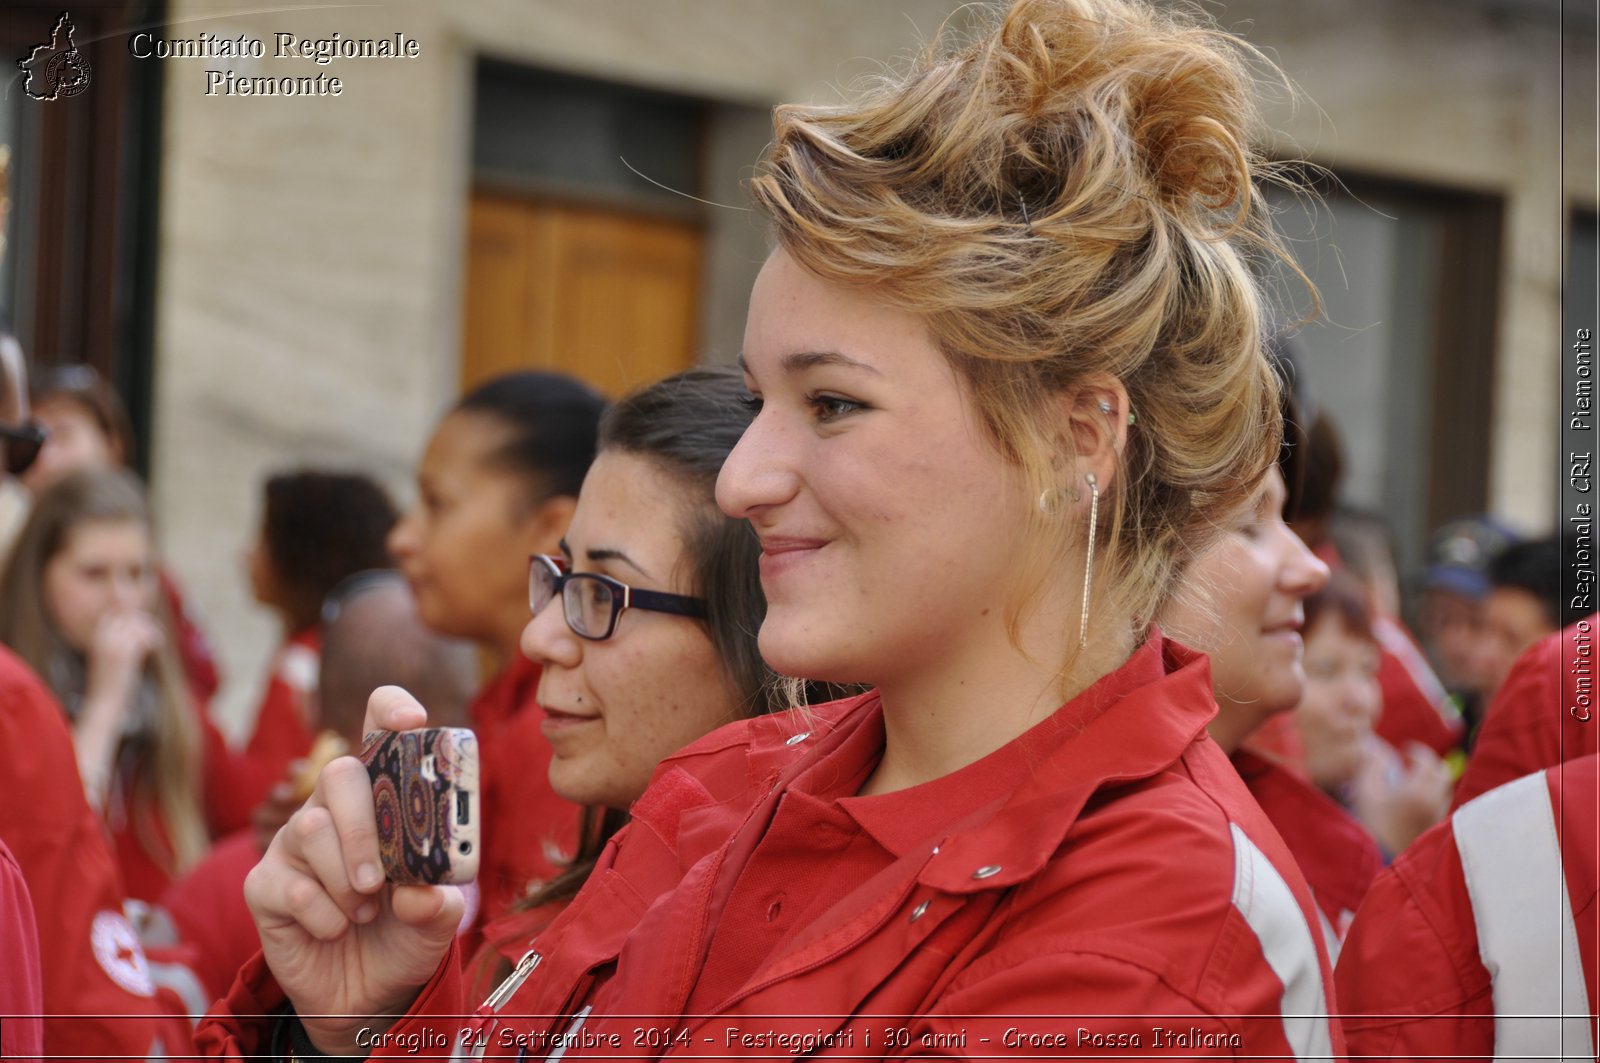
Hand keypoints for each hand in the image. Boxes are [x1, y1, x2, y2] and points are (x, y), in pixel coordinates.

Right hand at [83, 608, 161, 707]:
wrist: (103, 702)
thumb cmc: (108, 684)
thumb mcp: (109, 660)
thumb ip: (118, 644)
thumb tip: (137, 634)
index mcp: (97, 638)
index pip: (113, 613)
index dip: (130, 615)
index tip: (143, 624)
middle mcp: (104, 638)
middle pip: (128, 614)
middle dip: (144, 620)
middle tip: (154, 634)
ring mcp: (114, 644)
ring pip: (138, 623)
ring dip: (151, 630)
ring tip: (155, 643)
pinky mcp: (125, 653)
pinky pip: (143, 635)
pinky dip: (153, 638)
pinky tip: (154, 648)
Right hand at [244, 687, 462, 1054]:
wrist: (368, 994)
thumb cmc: (405, 935)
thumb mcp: (438, 920)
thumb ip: (438, 904)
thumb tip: (419, 893)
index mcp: (381, 801)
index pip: (378, 734)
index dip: (390, 711)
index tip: (410, 720)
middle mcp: (334, 811)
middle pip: (338, 774)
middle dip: (363, 827)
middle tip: (380, 879)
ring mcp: (294, 845)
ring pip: (310, 829)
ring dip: (346, 879)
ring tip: (366, 910)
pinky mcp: (265, 886)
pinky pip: (289, 886)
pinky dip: (324, 915)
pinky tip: (337, 928)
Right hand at [1352, 740, 1451, 855]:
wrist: (1382, 859)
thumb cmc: (1371, 824)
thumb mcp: (1365, 791)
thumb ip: (1372, 766)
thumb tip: (1377, 750)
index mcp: (1418, 790)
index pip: (1428, 760)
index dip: (1417, 751)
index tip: (1405, 750)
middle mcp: (1434, 802)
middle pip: (1442, 773)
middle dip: (1429, 764)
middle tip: (1413, 762)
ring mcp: (1437, 816)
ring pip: (1443, 789)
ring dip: (1431, 780)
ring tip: (1412, 780)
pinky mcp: (1434, 827)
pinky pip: (1439, 804)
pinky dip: (1430, 795)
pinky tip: (1413, 800)